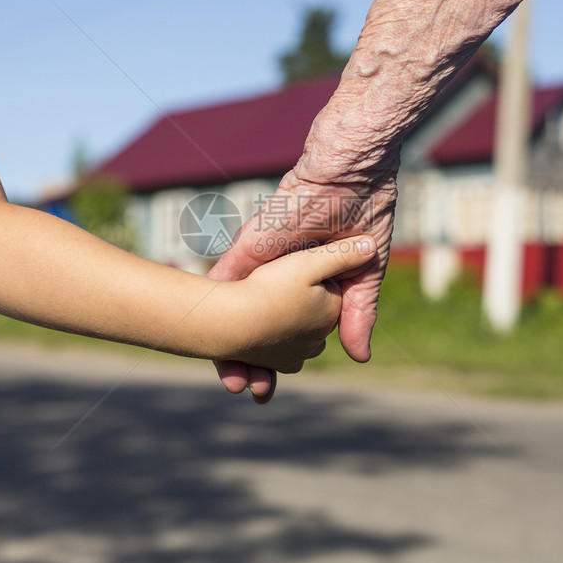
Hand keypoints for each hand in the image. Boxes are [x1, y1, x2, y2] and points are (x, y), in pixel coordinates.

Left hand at [209, 165, 396, 402]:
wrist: (350, 172)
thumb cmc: (362, 213)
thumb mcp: (364, 274)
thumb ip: (357, 313)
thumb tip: (360, 357)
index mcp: (305, 286)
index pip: (286, 332)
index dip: (277, 362)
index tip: (264, 390)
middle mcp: (277, 278)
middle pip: (253, 326)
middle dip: (246, 362)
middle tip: (240, 391)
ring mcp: (260, 263)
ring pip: (233, 308)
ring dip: (225, 342)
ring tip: (226, 379)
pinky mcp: (250, 247)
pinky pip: (224, 278)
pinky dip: (212, 304)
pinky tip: (198, 332)